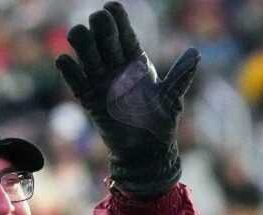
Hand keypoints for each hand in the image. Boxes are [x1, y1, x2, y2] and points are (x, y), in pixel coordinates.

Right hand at [56, 1, 199, 197]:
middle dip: (100, 26)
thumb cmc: (161, 123)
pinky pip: (74, 80)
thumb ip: (180, 75)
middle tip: (100, 21)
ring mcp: (101, 80)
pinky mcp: (89, 99)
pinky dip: (69, 69)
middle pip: (103, 37)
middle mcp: (116, 66)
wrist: (147, 152)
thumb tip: (196, 53)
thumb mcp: (171, 98)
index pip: (123, 32)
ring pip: (85, 52)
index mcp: (135, 61)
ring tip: (80, 35)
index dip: (117, 18)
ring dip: (81, 41)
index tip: (112, 8)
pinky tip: (67, 61)